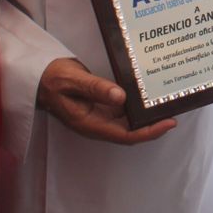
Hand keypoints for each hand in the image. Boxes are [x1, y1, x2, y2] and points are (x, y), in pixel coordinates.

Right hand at [36, 57, 175, 144]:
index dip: (149, 132)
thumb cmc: (52, 78)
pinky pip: (123, 110)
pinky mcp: (100, 107)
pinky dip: (137, 105)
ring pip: (129, 122)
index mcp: (90, 123)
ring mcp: (99, 116)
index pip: (126, 135)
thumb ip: (95, 88)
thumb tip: (121, 97)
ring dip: (146, 116)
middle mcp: (97, 123)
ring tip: (165, 103)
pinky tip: (147, 95)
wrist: (38, 77)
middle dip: (153, 125)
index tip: (169, 123)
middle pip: (131, 131)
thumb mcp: (73, 80)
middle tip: (174, 110)